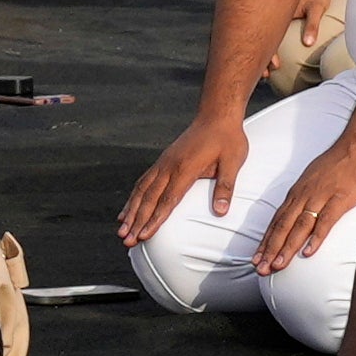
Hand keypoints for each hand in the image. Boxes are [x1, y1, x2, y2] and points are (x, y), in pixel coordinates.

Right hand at [116, 104, 252, 253]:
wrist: (216, 115)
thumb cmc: (227, 139)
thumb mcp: (233, 162)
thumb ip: (225, 187)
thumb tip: (221, 212)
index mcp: (185, 168)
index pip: (167, 200)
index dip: (155, 220)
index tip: (145, 236)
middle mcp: (169, 167)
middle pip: (148, 198)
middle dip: (136, 221)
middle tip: (126, 240)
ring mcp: (163, 163)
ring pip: (141, 191)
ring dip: (130, 212)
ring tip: (121, 230)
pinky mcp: (163, 162)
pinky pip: (143, 182)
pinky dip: (133, 198)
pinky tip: (127, 210)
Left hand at [252, 120, 355, 273]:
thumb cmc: (342, 161)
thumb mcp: (316, 178)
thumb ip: (308, 196)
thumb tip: (301, 213)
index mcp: (298, 191)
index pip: (277, 220)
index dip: (266, 240)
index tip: (257, 258)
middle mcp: (304, 194)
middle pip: (283, 225)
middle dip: (269, 249)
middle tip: (260, 269)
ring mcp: (322, 196)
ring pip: (299, 226)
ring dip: (286, 247)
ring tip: (277, 265)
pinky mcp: (341, 198)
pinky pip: (325, 220)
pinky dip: (315, 237)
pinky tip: (307, 252)